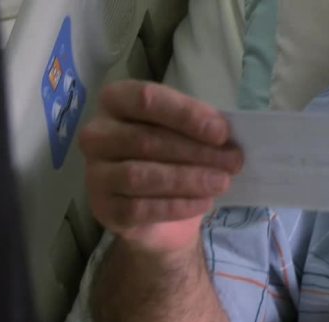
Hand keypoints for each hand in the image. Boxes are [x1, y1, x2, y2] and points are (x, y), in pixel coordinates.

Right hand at [79, 81, 242, 254]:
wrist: (159, 215)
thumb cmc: (171, 159)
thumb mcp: (187, 135)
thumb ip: (200, 128)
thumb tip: (226, 136)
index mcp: (116, 102)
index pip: (146, 99)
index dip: (186, 115)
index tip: (221, 132)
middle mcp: (97, 135)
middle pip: (146, 140)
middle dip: (196, 151)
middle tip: (233, 161)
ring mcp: (96, 174)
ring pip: (141, 176)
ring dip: (188, 179)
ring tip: (222, 182)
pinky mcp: (104, 209)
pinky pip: (140, 208)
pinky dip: (177, 206)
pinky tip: (204, 202)